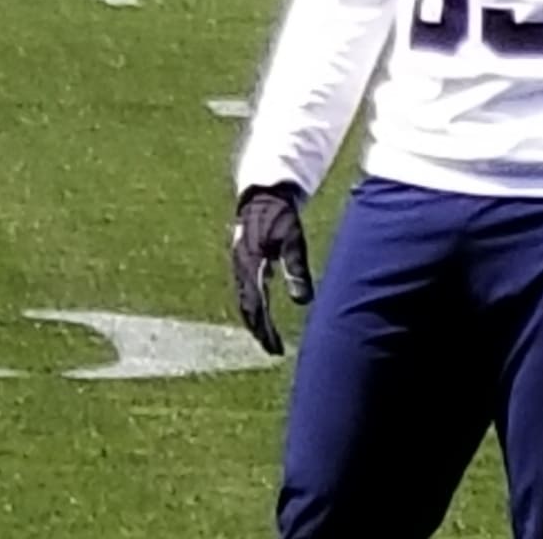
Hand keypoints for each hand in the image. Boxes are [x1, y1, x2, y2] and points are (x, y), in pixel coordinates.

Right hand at [231, 183, 313, 355]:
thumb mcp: (293, 239)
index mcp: (251, 267)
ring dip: (255, 319)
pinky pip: (244, 288)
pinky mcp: (242, 259)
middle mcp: (241, 269)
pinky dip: (252, 304)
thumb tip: (303, 302)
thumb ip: (297, 269)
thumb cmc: (280, 215)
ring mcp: (239, 264)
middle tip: (272, 349)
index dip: (265, 331)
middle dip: (259, 330)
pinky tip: (261, 309)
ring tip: (266, 335)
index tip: (276, 348)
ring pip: (244, 300)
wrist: (262, 194)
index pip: (256, 308)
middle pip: (247, 309)